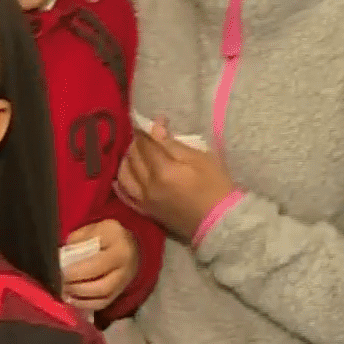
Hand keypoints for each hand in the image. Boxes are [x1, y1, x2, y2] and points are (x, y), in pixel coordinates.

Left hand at [61, 220, 137, 311]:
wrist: (129, 245)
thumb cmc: (104, 235)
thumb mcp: (91, 228)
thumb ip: (76, 241)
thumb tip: (61, 258)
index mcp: (117, 241)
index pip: (96, 260)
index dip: (75, 270)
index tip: (58, 272)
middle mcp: (125, 262)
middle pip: (102, 282)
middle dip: (76, 285)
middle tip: (58, 283)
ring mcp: (125, 279)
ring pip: (103, 294)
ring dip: (80, 296)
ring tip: (63, 291)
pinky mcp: (120, 291)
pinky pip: (104, 302)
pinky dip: (86, 303)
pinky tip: (71, 299)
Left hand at [117, 119, 235, 242]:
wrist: (222, 222)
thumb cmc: (217, 187)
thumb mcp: (202, 159)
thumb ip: (174, 144)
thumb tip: (155, 128)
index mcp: (163, 171)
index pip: (146, 143)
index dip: (148, 129)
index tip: (155, 121)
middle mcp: (148, 185)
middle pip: (134, 157)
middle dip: (137, 142)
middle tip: (147, 135)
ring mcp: (145, 200)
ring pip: (124, 175)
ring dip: (127, 159)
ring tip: (136, 152)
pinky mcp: (146, 211)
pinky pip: (125, 196)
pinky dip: (121, 182)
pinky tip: (124, 174)